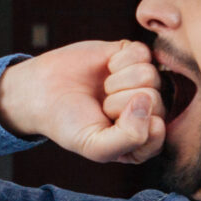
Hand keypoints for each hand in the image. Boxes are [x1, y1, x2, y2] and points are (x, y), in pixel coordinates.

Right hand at [0, 40, 164, 164]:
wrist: (42, 91)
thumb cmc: (69, 123)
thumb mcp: (96, 147)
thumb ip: (130, 138)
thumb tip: (146, 99)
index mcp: (142, 138)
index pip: (158, 133)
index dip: (131, 126)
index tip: (108, 124)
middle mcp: (148, 109)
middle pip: (155, 100)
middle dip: (119, 102)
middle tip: (101, 104)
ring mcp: (142, 81)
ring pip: (149, 75)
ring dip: (117, 81)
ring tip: (103, 88)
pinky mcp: (133, 56)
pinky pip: (142, 53)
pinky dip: (118, 60)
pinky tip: (106, 68)